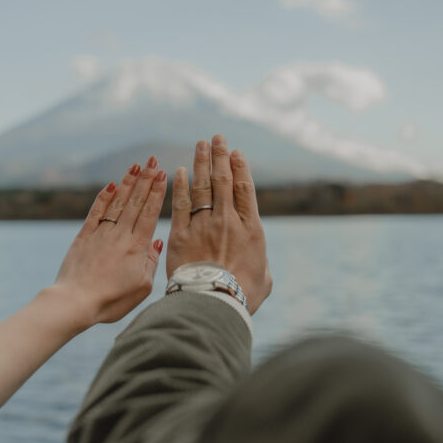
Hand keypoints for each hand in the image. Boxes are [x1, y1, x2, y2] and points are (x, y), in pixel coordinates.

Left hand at [53, 158, 166, 326]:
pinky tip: (111, 185)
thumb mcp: (141, 287)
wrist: (76, 301)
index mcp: (137, 247)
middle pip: (136, 202)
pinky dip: (104, 197)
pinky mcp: (84, 237)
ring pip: (118, 202)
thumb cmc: (111, 300)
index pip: (150, 213)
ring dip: (128, 183)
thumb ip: (151, 262)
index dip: (157, 192)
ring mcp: (101, 234)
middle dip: (146, 180)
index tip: (163, 174)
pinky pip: (96, 212)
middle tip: (153, 161)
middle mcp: (120, 235)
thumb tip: (158, 241)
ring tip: (136, 166)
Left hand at [167, 135, 271, 312]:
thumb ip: (261, 265)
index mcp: (250, 229)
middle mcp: (227, 220)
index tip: (236, 153)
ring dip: (201, 163)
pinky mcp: (181, 234)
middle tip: (216, 138)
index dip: (240, 168)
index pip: (245, 189)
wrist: (211, 303)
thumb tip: (259, 263)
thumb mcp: (264, 280)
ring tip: (200, 145)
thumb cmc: (241, 296)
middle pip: (223, 181)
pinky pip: (180, 204)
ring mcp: (203, 225)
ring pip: (202, 186)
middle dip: (220, 156)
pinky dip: (180, 186)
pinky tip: (179, 172)